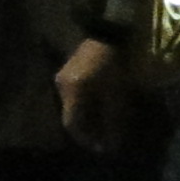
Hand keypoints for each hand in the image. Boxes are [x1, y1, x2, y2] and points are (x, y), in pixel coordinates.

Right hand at [53, 36, 129, 150]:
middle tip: (104, 136)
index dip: (85, 139)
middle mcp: (62, 87)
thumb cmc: (114, 65)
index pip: (71, 124)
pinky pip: (75, 94)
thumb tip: (112, 144)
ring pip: (73, 105)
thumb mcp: (117, 95)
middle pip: (71, 115)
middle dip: (87, 129)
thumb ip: (113, 120)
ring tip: (103, 121)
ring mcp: (64, 76)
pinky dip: (86, 104)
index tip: (101, 147)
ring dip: (87, 116)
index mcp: (72, 93)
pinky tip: (99, 104)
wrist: (110, 33)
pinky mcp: (70, 69)